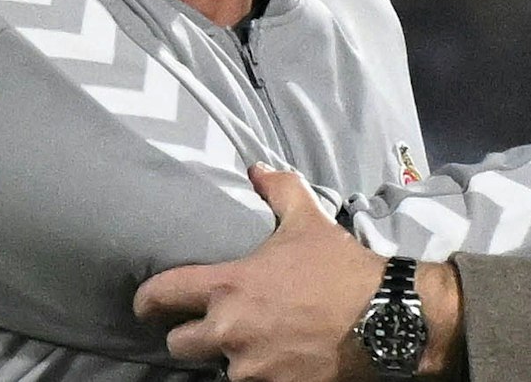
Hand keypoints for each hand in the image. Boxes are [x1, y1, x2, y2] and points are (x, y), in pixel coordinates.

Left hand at [135, 165, 461, 380]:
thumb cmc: (342, 269)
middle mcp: (229, 332)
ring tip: (256, 343)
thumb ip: (278, 190)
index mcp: (229, 287)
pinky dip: (261, 374)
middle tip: (213, 327)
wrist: (384, 319)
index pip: (162, 296)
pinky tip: (278, 361)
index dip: (146, 301)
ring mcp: (249, 369)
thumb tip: (256, 169)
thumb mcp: (309, 222)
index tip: (146, 305)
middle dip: (192, 336)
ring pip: (218, 369)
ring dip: (232, 358)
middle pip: (179, 344)